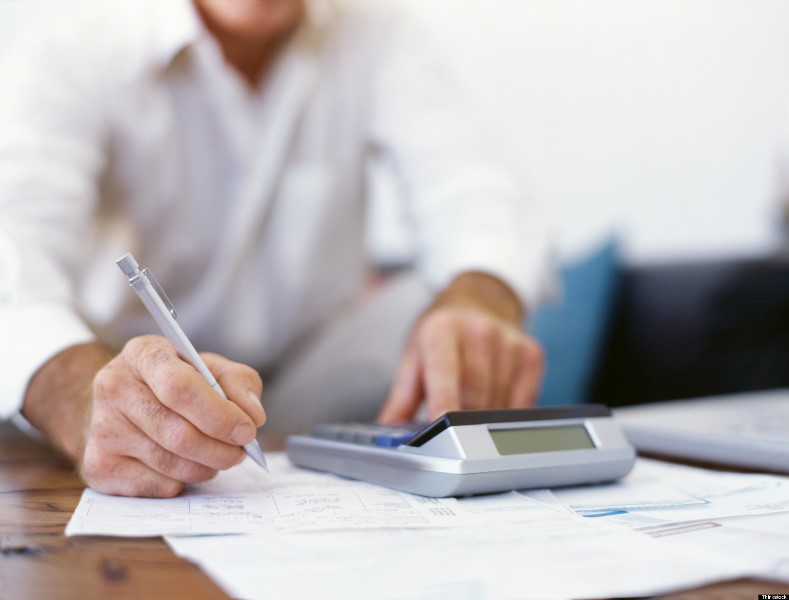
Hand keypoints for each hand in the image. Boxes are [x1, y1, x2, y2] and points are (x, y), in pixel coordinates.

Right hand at [23, 337, 264, 497]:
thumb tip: (253, 415)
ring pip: (171, 464)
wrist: (119, 404)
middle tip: (241, 451)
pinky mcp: (99, 466)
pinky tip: (185, 465)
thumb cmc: (173, 383)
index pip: (180, 387)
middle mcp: (114, 387)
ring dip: (207, 467)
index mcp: (143, 354)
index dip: (219, 414)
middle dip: (221, 449)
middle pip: (178, 433)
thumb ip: (238, 383)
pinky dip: (183, 482)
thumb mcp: (209, 368)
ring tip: (217, 456)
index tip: (247, 429)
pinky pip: (158, 486)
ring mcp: (102, 429)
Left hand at [378, 272, 543, 422]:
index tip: (441, 424)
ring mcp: (508, 341)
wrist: (477, 304)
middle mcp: (478, 331)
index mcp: (441, 330)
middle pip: (474, 396)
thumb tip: (387, 433)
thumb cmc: (441, 338)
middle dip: (462, 421)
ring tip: (471, 404)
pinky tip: (495, 401)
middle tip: (451, 426)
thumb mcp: (413, 359)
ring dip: (484, 419)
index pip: (444, 371)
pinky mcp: (531, 353)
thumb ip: (400, 399)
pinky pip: (523, 403)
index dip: (444, 400)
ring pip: (498, 404)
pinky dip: (507, 414)